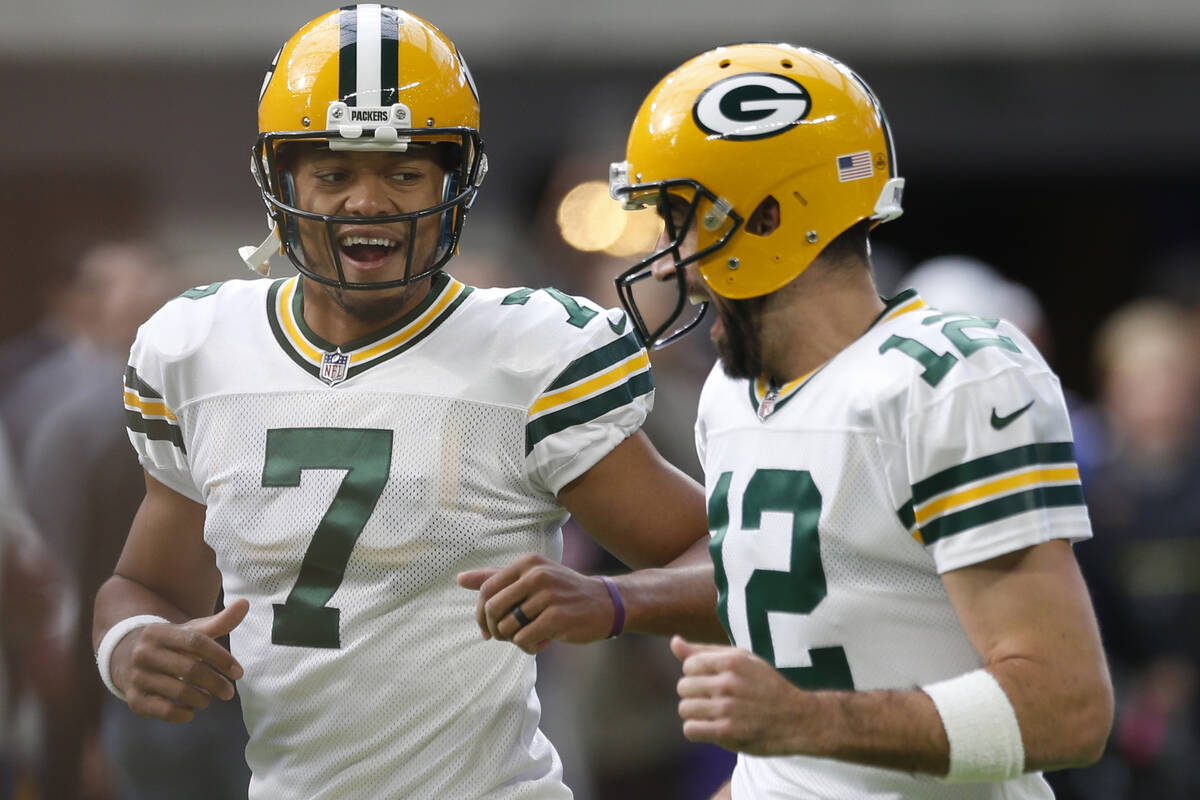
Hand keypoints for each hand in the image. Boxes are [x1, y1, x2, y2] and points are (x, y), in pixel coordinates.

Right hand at [111, 599, 248, 722]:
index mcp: (159, 633)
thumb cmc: (170, 644)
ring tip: (209, 699)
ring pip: (179, 692)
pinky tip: (191, 710)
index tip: (239, 672)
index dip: (221, 657)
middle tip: (229, 692)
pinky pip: (164, 710)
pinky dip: (183, 713)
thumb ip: (219, 621)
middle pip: (190, 669)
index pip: (196, 642)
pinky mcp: (134, 699)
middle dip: (216, 683)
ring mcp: (136, 677)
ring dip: (202, 699)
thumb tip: (245, 603)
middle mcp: (144, 653)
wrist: (124, 657)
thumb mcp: (190, 631)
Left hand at [457, 554, 615, 653]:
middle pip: (493, 609)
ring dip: (515, 640)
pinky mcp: (558, 617)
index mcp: (528, 563)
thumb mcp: (532, 578)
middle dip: (495, 630)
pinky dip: (528, 647)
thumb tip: (459, 579)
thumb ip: (497, 578)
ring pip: (508, 627)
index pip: (487, 590)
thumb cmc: (563, 593)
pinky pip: (524, 640)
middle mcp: (536, 575)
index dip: (481, 614)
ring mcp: (548, 595)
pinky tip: (541, 643)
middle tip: (508, 636)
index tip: (488, 630)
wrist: (606, 603)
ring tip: (531, 636)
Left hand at [671, 635, 810, 755]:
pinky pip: (690, 729)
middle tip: (713, 700)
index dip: (697, 675)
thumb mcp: (742, 660)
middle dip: (694, 694)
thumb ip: (705, 651)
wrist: (798, 720)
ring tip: (712, 714)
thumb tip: (674, 642)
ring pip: (684, 709)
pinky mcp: (727, 732)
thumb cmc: (766, 686)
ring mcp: (727, 708)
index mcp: (732, 661)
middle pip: (683, 687)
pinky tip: (711, 727)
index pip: (689, 665)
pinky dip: (697, 730)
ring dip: (695, 713)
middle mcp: (728, 682)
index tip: (712, 682)